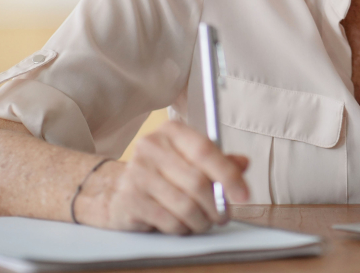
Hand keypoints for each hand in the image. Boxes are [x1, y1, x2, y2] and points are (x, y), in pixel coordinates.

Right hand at [82, 119, 249, 233]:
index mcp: (172, 131)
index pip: (205, 150)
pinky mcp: (130, 199)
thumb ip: (218, 161)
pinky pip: (169, 221)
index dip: (228, 174)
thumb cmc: (161, 173)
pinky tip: (184, 225)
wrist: (117, 189)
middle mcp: (152, 147)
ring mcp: (138, 173)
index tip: (243, 194)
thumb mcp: (189, 159)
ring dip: (202, 220)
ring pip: (185, 205)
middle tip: (223, 215)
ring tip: (205, 222)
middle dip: (217, 204)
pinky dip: (183, 228)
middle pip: (197, 181)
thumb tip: (243, 163)